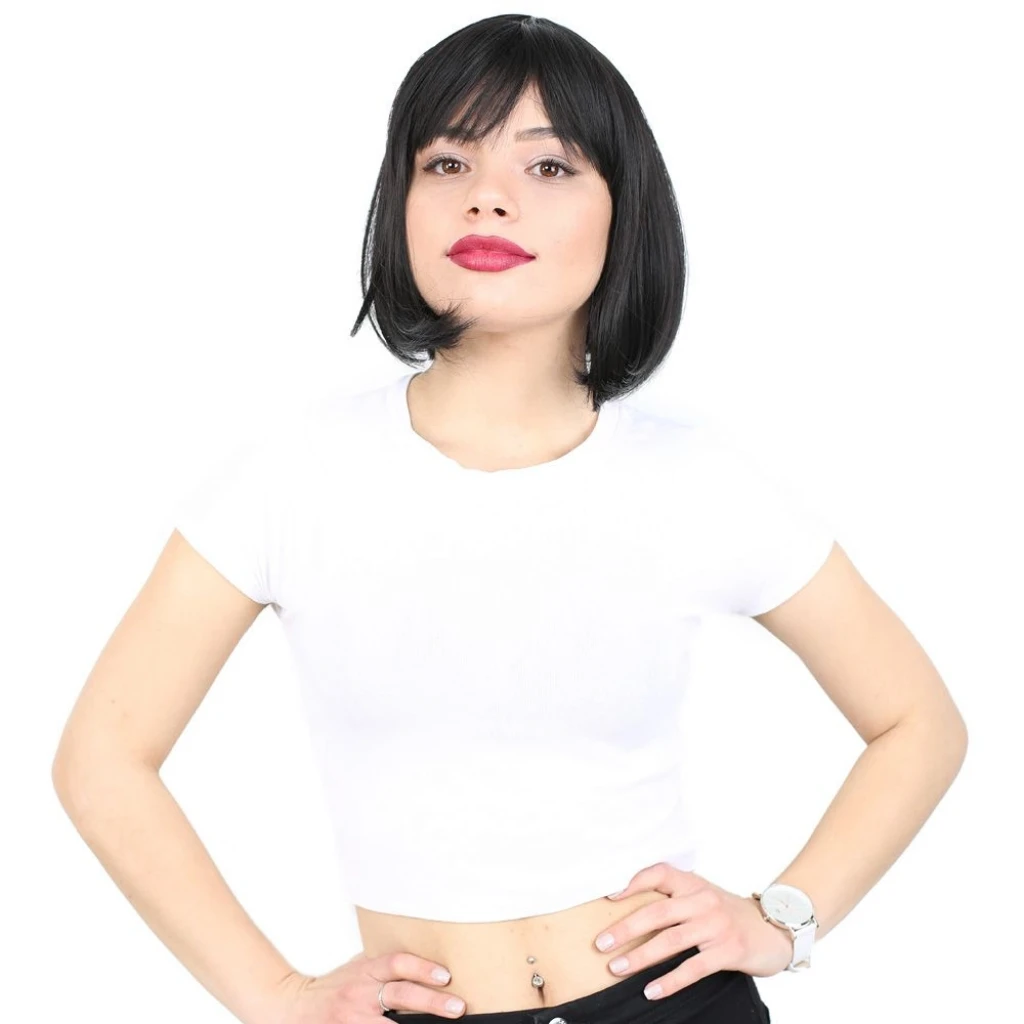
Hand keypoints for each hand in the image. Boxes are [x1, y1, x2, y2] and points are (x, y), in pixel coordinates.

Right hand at [273, 949, 466, 1022]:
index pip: (397, 963)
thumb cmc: (334, 986)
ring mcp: (353, 1019)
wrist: (293, 1006)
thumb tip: (423, 959)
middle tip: (458, 1007)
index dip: (422, 968)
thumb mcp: (357, 968)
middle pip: (400, 994)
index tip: (446, 975)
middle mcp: (361, 993)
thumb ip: (383, 966)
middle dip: (431, 1002)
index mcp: (366, 970)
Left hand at [593, 862, 794, 999]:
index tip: (609, 897)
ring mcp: (716, 925)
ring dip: (640, 956)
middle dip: (625, 928)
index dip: (633, 882)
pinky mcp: (728, 951)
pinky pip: (693, 967)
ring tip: (617, 968)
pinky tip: (651, 990)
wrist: (774, 929)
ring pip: (670, 940)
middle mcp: (703, 900)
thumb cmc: (728, 914)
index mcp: (694, 883)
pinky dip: (670, 980)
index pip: (660, 873)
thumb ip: (675, 898)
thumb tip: (630, 908)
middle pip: (658, 911)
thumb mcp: (703, 897)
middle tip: (601, 943)